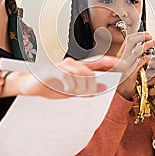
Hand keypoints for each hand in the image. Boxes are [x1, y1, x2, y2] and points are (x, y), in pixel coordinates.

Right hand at [1, 56, 119, 98]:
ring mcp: (63, 66)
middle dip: (93, 83)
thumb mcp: (73, 90)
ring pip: (80, 73)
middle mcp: (72, 64)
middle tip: (88, 93)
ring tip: (75, 92)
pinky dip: (70, 85)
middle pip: (90, 70)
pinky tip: (67, 89)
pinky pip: (67, 76)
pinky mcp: (53, 70)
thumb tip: (104, 87)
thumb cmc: (52, 86)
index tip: (123, 64)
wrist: (31, 86)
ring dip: (81, 86)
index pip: (98, 63)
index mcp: (78, 68)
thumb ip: (88, 89)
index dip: (111, 63)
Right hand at [114, 32, 154, 99]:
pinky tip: (150, 57)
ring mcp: (125, 65)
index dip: (137, 35)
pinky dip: (144, 59)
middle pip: (130, 42)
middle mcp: (121, 59)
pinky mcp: (129, 73)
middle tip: (150, 36)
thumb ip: (135, 59)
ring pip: (135, 51)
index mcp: (120, 55)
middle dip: (141, 36)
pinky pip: (137, 63)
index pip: (127, 40)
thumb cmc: (123, 80)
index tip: (146, 34)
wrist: (118, 93)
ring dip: (145, 45)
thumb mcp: (127, 67)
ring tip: (153, 43)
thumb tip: (145, 54)